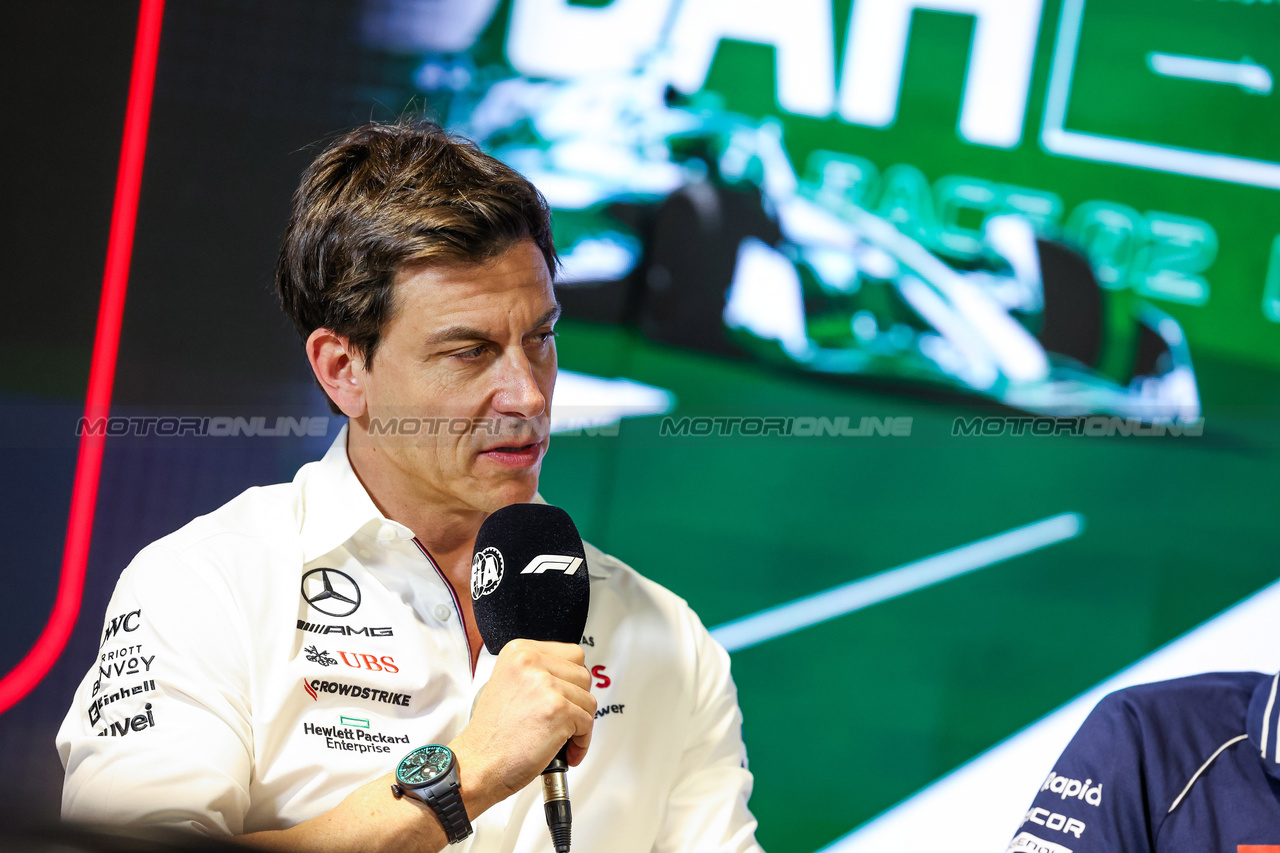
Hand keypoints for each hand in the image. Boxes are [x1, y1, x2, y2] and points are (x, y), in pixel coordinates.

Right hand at [449, 639, 595, 810]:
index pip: (572, 654)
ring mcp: (545, 685)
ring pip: (588, 700)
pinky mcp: (558, 710)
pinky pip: (588, 724)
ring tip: (561, 737)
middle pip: (583, 676)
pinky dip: (581, 742)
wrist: (477, 765)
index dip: (571, 680)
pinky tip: (564, 750)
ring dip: (580, 723)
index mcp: (519, 651)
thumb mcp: (508, 684)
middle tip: (563, 720)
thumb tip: (570, 679)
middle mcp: (531, 662)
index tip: (566, 695)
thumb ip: (538, 674)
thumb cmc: (491, 735)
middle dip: (578, 702)